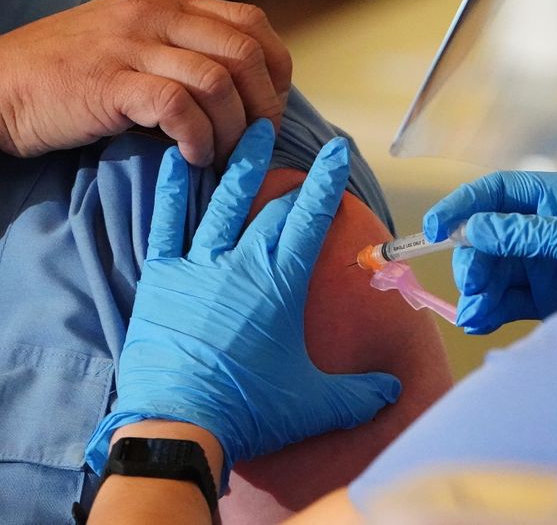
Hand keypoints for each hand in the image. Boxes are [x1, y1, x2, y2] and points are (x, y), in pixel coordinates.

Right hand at [0, 0, 290, 166]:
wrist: (1, 85)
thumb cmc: (74, 75)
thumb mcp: (139, 47)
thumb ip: (187, 56)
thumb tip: (244, 96)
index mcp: (170, 5)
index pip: (251, 25)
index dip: (274, 72)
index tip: (267, 111)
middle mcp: (156, 16)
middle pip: (244, 54)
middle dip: (262, 107)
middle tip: (253, 144)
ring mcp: (132, 46)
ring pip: (217, 82)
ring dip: (231, 131)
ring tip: (220, 157)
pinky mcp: (110, 82)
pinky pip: (177, 106)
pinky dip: (197, 138)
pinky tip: (192, 157)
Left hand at [84, 119, 400, 487]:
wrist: (178, 427)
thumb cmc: (249, 411)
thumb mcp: (315, 404)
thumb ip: (359, 394)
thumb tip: (392, 391)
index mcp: (280, 283)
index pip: (310, 219)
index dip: (327, 183)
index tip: (337, 151)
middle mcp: (241, 262)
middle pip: (272, 207)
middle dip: (292, 180)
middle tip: (302, 153)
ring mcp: (197, 266)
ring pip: (224, 202)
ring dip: (241, 166)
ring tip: (252, 132)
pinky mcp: (161, 278)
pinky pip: (167, 224)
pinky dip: (173, 192)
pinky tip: (178, 162)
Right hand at [424, 171, 556, 333]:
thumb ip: (526, 234)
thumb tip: (473, 229)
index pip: (499, 191)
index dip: (463, 205)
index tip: (433, 229)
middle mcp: (547, 225)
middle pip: (490, 235)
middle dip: (474, 259)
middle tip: (471, 285)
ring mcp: (544, 261)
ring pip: (494, 270)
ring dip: (479, 290)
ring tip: (475, 314)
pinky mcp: (543, 295)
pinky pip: (506, 298)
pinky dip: (490, 309)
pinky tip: (479, 321)